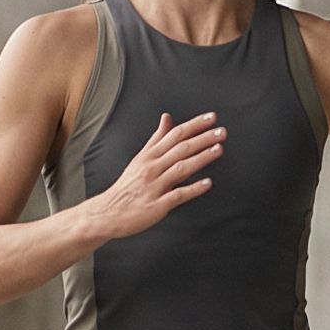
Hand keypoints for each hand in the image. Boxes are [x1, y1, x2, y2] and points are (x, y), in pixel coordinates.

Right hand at [98, 111, 224, 238]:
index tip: (211, 118)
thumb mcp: (140, 158)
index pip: (174, 134)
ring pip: (180, 168)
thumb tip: (167, 117)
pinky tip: (207, 183)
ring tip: (218, 150)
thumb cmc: (127, 186)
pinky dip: (193, 189)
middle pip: (180, 149)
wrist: (108, 212)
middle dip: (203, 139)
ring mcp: (154, 186)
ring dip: (201, 158)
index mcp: (149, 155)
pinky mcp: (157, 205)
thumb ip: (156, 138)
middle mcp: (152, 168)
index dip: (194, 125)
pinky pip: (177, 195)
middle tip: (222, 131)